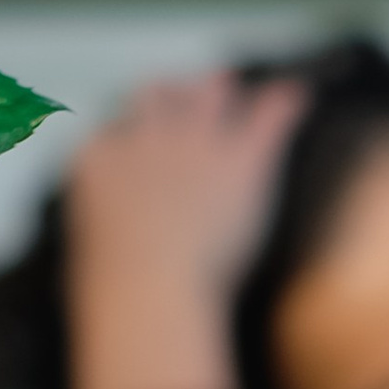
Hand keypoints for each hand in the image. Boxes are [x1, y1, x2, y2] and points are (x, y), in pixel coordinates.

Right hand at [64, 70, 310, 388]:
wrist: (149, 287)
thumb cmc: (116, 297)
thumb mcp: (92, 274)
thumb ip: (103, 264)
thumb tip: (106, 305)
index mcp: (98, 164)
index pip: (113, 134)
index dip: (130, 136)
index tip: (139, 144)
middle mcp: (145, 141)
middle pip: (156, 98)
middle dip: (171, 94)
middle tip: (188, 93)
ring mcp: (196, 144)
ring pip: (207, 95)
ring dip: (219, 90)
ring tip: (231, 83)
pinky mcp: (244, 158)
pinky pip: (268, 115)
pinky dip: (283, 104)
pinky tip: (296, 96)